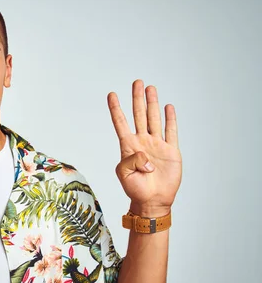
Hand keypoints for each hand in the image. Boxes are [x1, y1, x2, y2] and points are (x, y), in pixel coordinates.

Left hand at [107, 80, 181, 216]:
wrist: (152, 200)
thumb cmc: (135, 188)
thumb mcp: (124, 174)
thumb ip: (130, 161)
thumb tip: (145, 154)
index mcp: (128, 146)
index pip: (120, 123)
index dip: (116, 109)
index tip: (111, 94)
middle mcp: (142, 142)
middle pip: (138, 115)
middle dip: (137, 98)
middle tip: (136, 82)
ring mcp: (156, 144)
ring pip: (154, 119)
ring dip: (152, 103)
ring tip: (150, 88)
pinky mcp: (170, 150)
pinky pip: (170, 131)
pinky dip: (170, 119)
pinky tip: (168, 107)